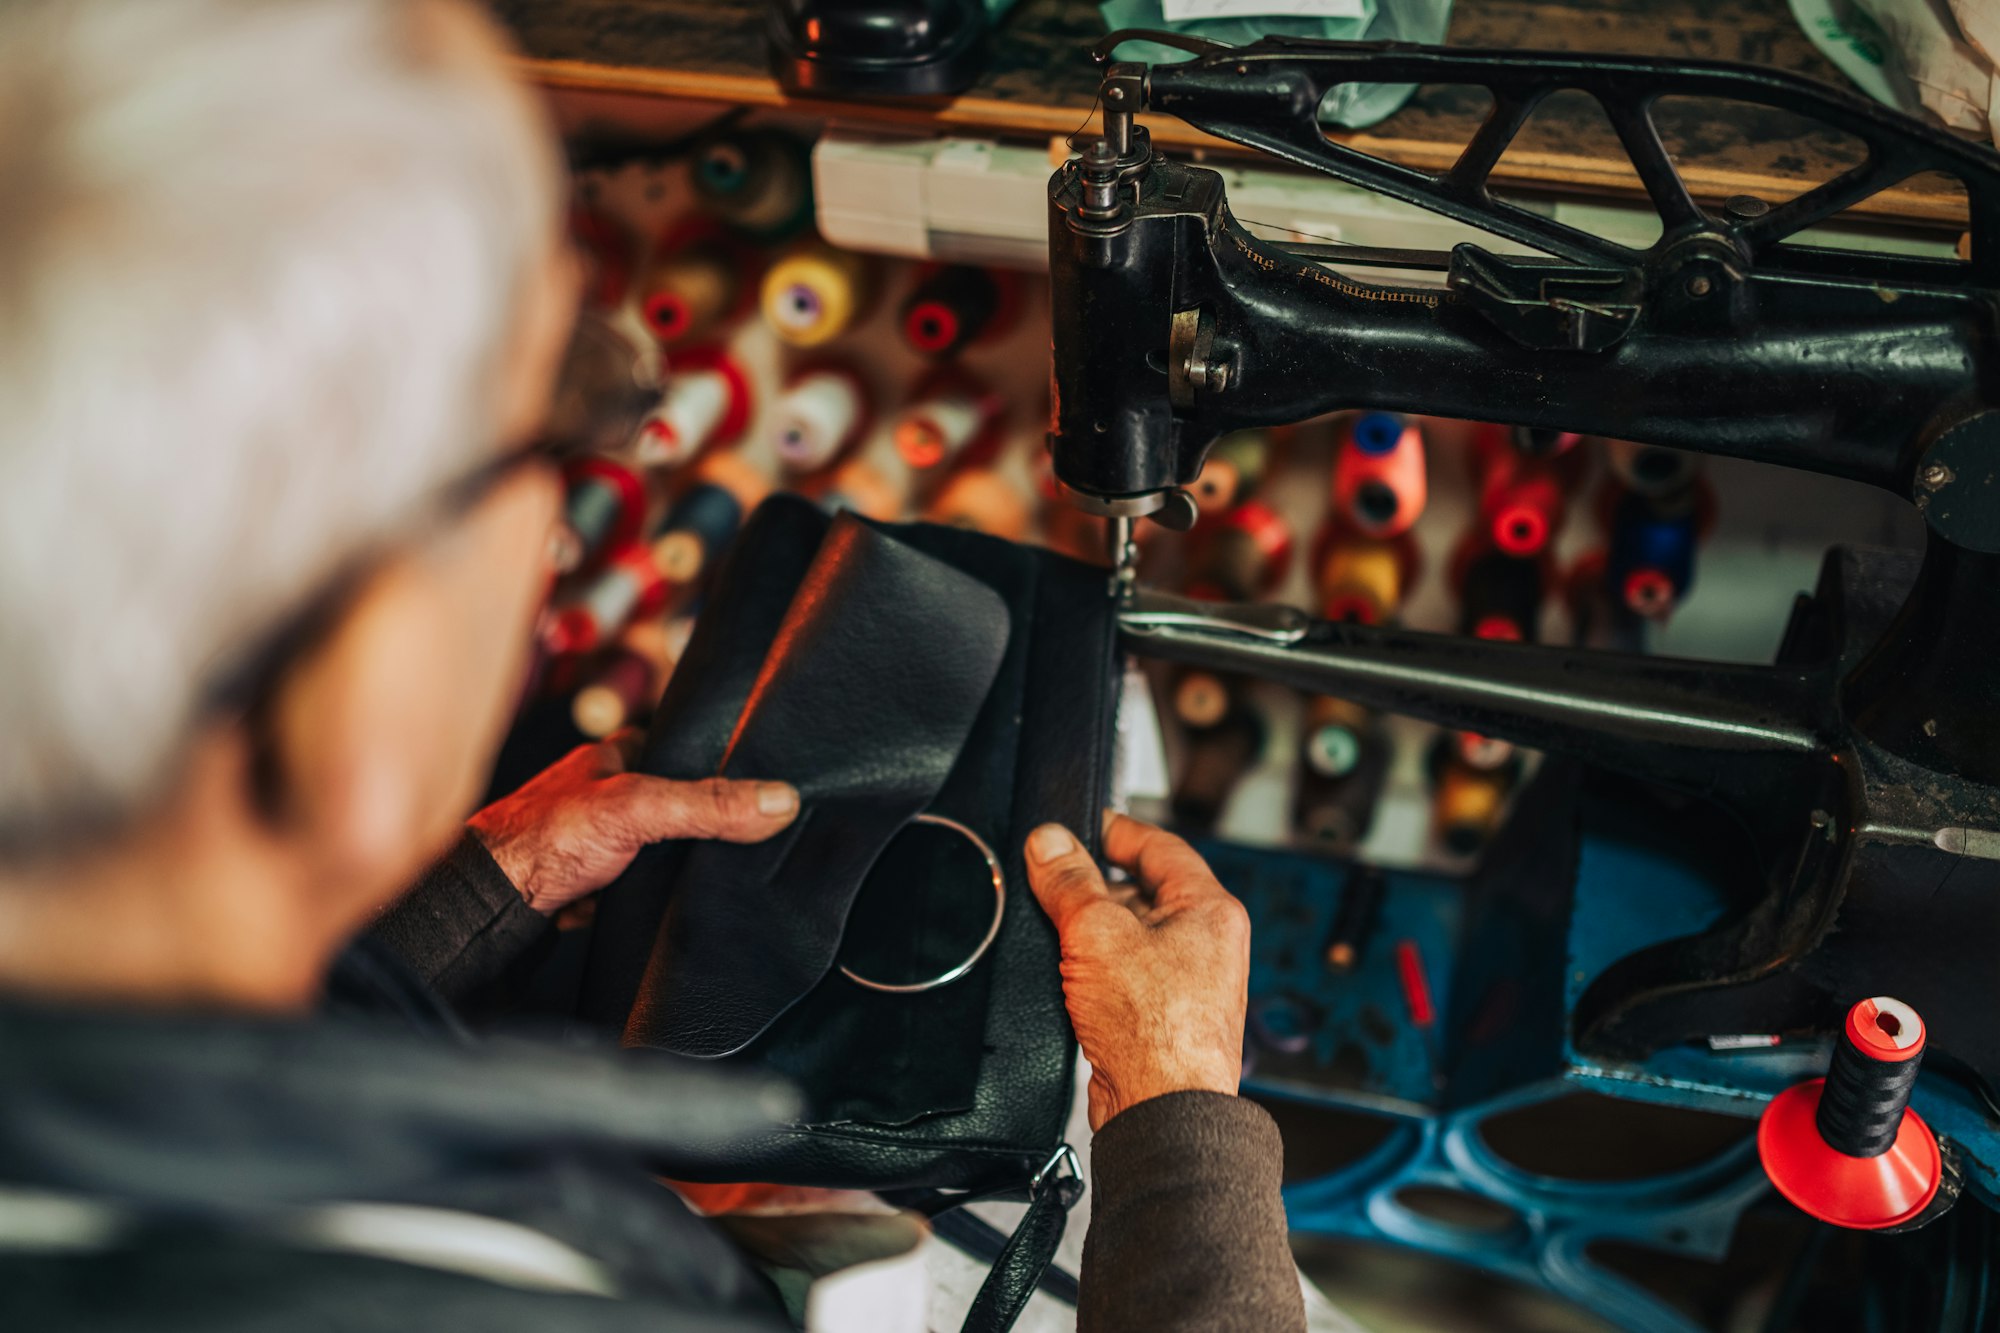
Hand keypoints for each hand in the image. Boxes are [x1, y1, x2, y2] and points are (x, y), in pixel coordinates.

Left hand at [468, 731, 797, 915]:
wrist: (489, 904)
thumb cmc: (540, 839)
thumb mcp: (638, 810)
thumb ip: (707, 805)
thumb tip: (779, 800)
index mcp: (618, 754)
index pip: (691, 752)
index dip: (726, 771)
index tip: (765, 793)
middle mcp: (610, 791)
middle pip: (682, 806)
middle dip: (704, 828)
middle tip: (741, 840)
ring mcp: (602, 838)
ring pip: (664, 849)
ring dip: (678, 866)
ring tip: (705, 873)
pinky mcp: (597, 881)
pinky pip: (644, 884)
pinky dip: (654, 894)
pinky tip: (666, 900)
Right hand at [1025, 812, 1250, 1130]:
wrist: (1162, 1109)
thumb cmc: (1156, 1031)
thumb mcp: (1098, 934)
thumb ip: (1070, 882)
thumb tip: (1050, 843)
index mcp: (1210, 910)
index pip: (1161, 847)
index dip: (1116, 830)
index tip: (1081, 824)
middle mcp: (1207, 943)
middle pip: (1144, 890)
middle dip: (1095, 884)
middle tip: (1052, 876)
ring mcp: (1186, 981)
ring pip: (1131, 934)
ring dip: (1092, 928)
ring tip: (1056, 925)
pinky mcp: (1161, 1014)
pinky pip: (1124, 972)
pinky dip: (1094, 966)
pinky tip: (1066, 972)